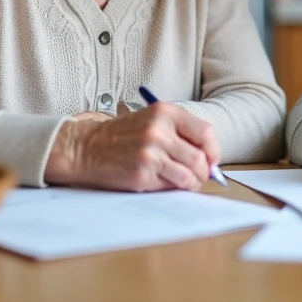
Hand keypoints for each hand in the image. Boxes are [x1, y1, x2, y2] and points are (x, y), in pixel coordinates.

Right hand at [47, 102, 219, 191]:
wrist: (88, 146)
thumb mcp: (152, 120)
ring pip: (189, 176)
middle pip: (200, 158)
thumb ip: (180, 132)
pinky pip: (170, 186)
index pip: (206, 133)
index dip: (213, 150)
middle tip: (201, 176)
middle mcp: (159, 132)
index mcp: (165, 113)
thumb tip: (209, 157)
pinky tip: (165, 183)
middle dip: (205, 172)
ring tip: (187, 182)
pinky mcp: (141, 175)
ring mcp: (150, 154)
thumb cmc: (123, 134)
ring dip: (192, 183)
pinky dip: (173, 188)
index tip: (212, 159)